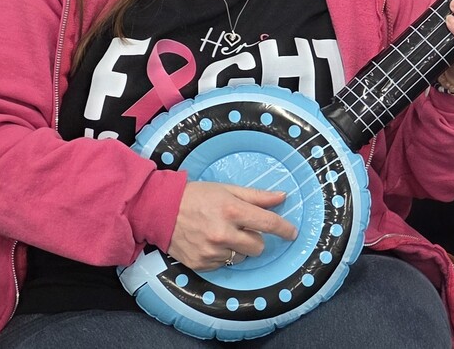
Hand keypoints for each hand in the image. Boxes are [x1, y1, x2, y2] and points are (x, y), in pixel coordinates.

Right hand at [168, 181, 298, 271]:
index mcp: (232, 211)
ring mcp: (211, 251)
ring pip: (241, 257)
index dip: (285, 229)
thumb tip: (283, 197)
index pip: (269, 224)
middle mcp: (223, 234)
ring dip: (237, 248)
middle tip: (241, 228)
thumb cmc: (196, 196)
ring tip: (220, 234)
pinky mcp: (201, 264)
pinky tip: (209, 242)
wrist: (160, 210)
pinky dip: (221, 255)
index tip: (293, 233)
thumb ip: (257, 196)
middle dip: (255, 239)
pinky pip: (223, 264)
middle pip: (258, 247)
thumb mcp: (227, 189)